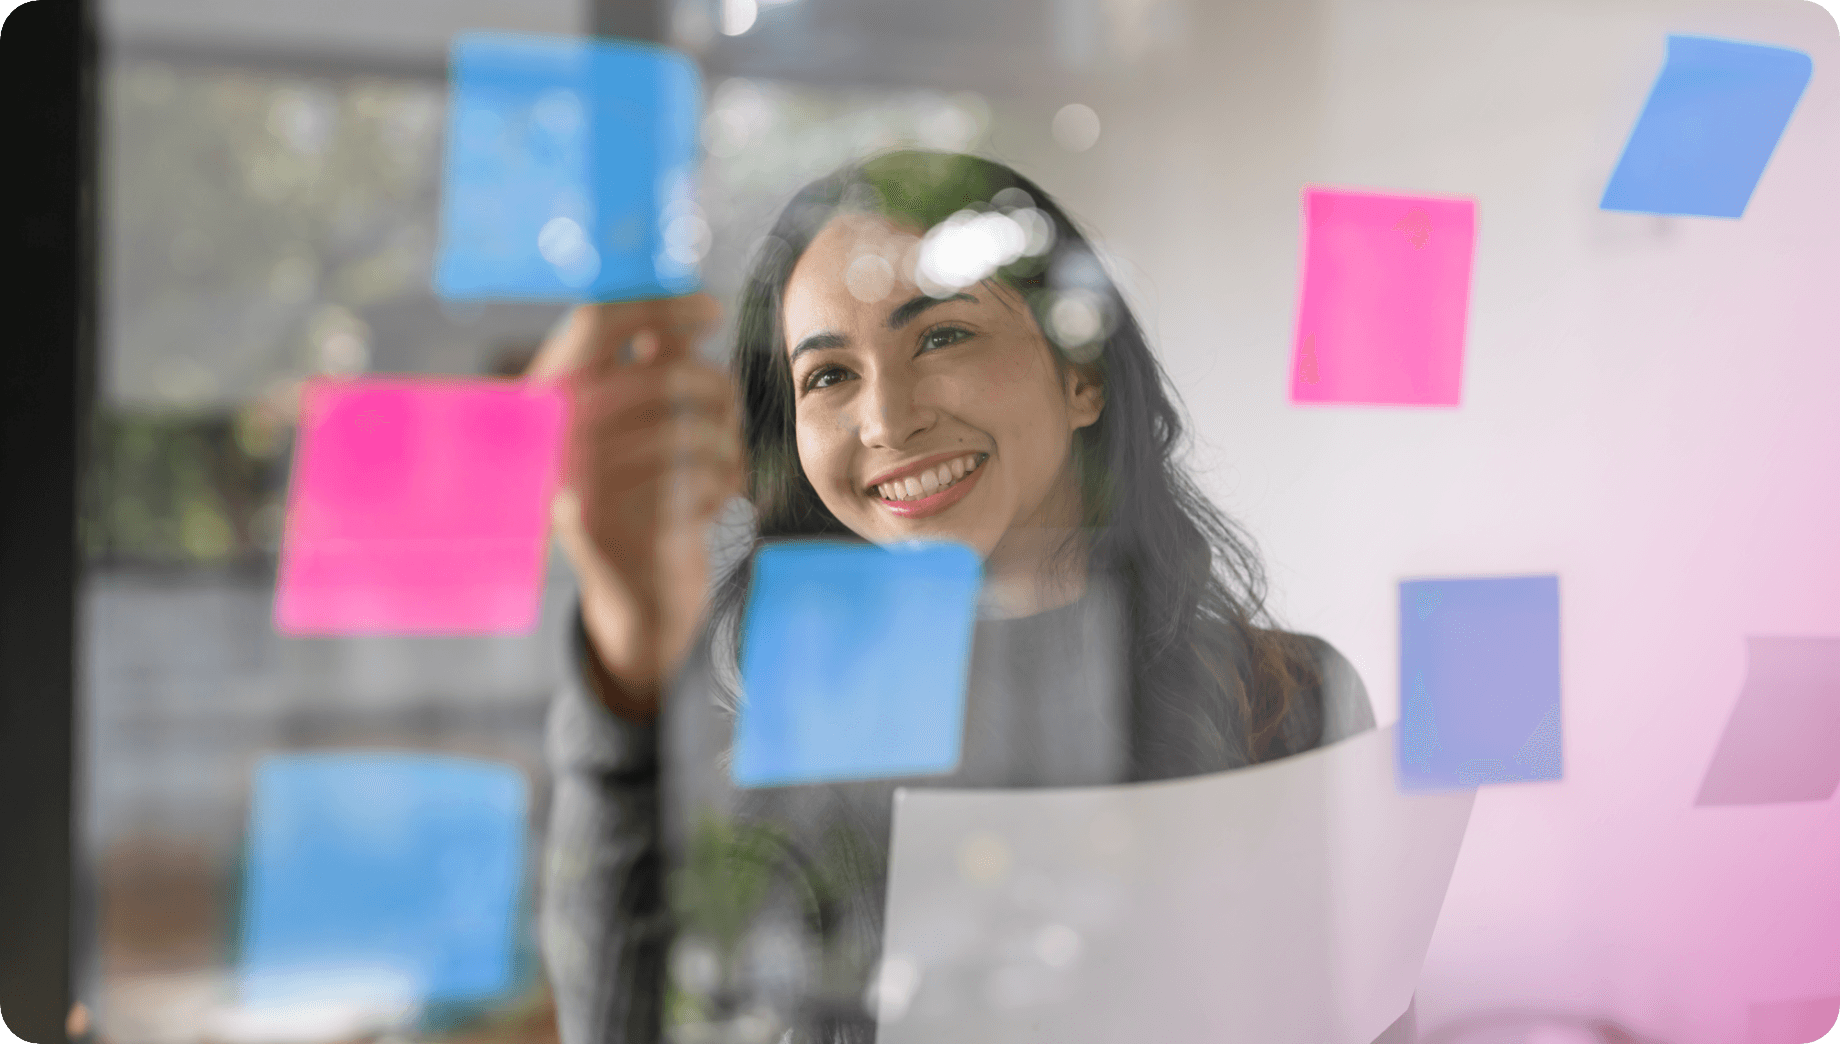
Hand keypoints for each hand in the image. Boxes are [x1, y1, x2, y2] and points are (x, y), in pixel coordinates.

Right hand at [528, 294, 739, 719]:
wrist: (635, 597)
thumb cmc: (639, 495)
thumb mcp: (633, 425)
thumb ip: (650, 365)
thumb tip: (689, 308)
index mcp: (544, 399)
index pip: (595, 324)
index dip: (659, 306)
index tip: (712, 310)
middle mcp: (548, 437)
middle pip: (660, 376)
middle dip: (715, 387)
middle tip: (729, 409)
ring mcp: (576, 485)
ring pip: (687, 430)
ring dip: (725, 442)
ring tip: (723, 460)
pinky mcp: (614, 530)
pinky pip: (695, 482)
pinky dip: (723, 485)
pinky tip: (715, 499)